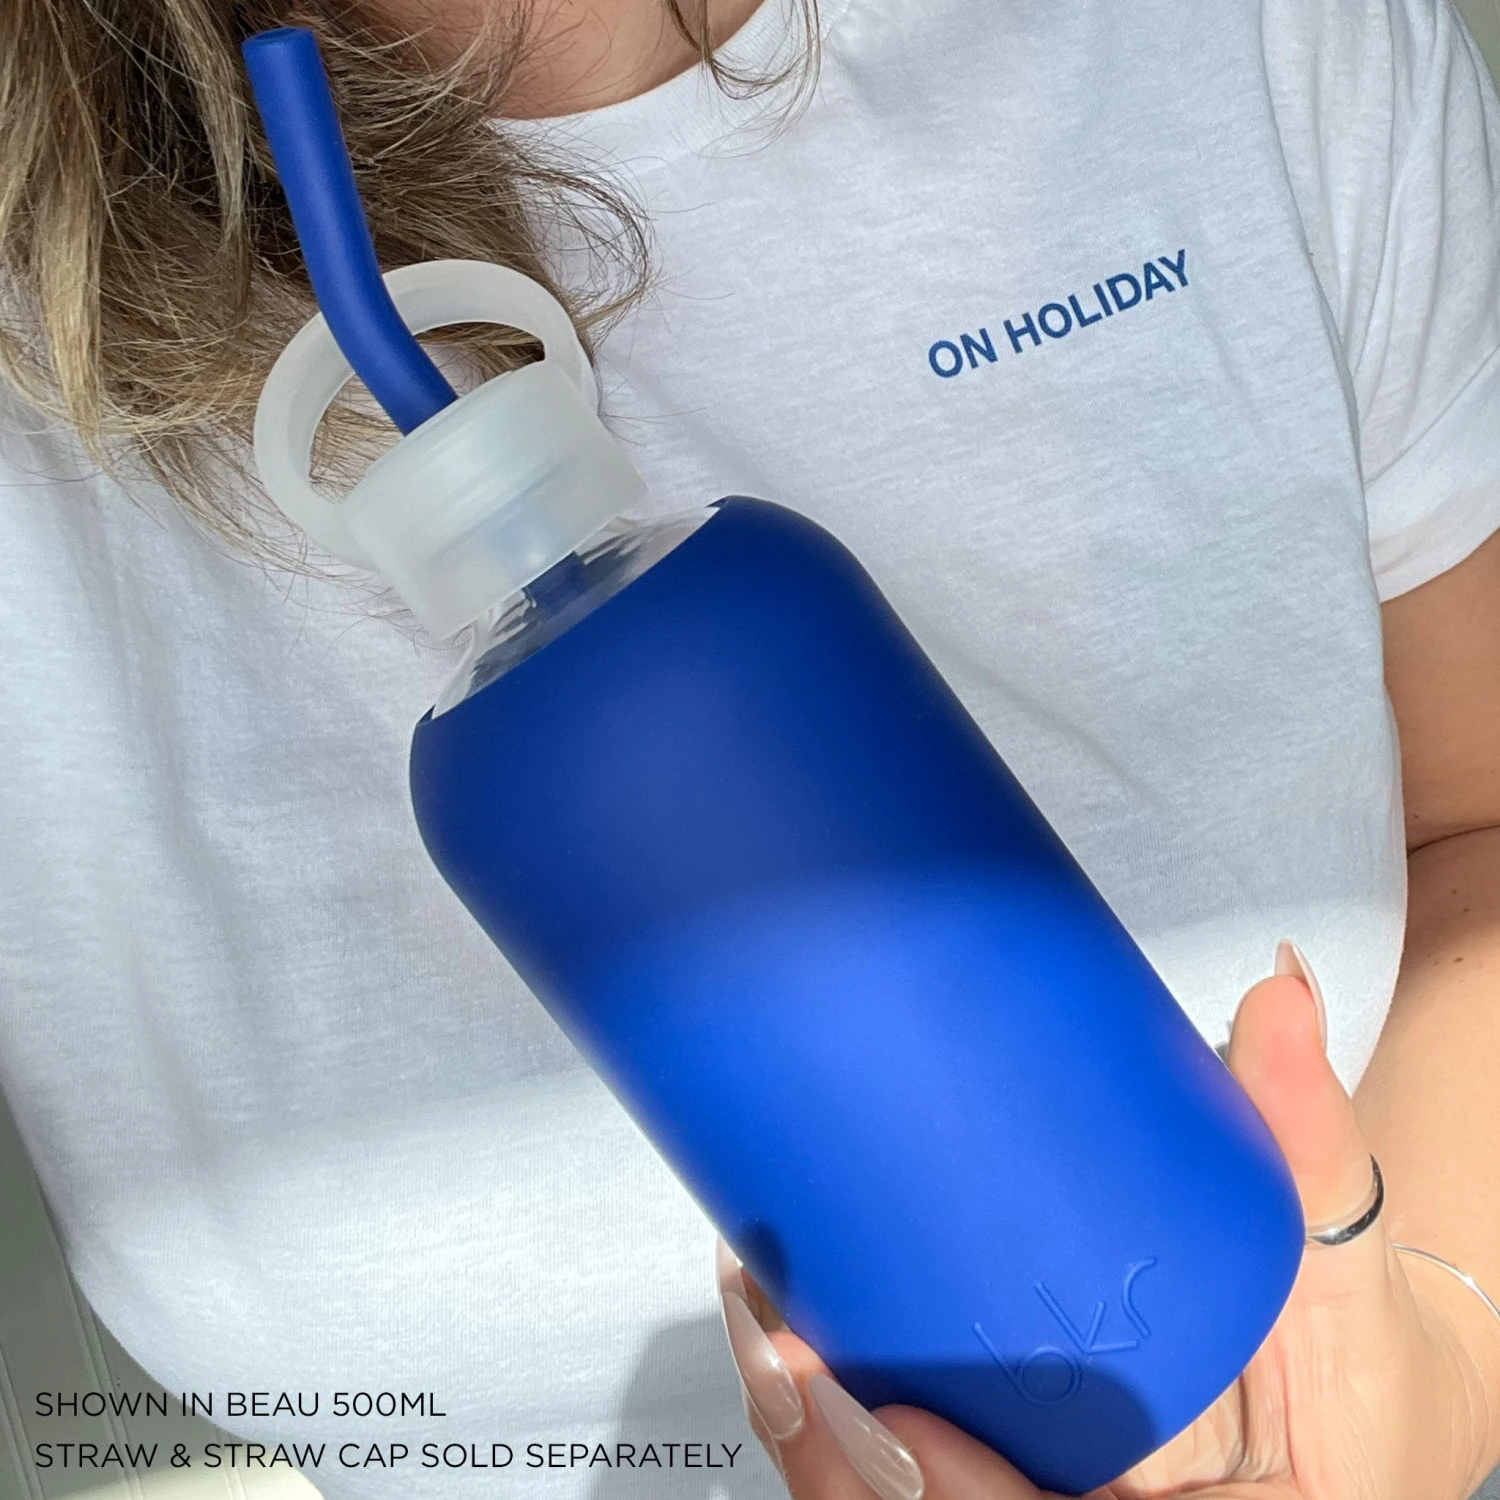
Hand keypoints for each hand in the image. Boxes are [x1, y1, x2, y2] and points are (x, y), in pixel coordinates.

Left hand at [714, 943, 1499, 1499]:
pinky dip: (832, 1430)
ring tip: (765, 1312)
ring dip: (816, 1438)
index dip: (965, 1498)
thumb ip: (1313, 1138)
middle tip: (780, 1329)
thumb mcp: (1343, 1263)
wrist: (1354, 1396)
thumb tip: (1281, 996)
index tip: (895, 1412)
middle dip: (840, 1455)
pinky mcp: (1014, 1470)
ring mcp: (1045, 1497)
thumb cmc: (1360, 1361)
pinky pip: (905, 1481)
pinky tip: (787, 1340)